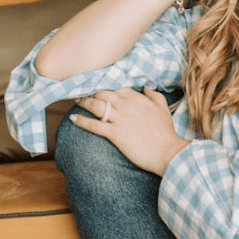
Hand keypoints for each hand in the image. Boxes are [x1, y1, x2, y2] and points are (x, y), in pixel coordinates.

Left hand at [71, 88, 189, 175]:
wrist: (166, 152)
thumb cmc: (166, 132)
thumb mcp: (163, 108)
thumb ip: (154, 95)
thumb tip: (145, 87)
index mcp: (138, 99)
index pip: (118, 89)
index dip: (108, 88)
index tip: (101, 90)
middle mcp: (126, 105)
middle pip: (104, 94)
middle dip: (92, 92)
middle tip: (83, 93)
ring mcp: (119, 119)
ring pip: (96, 106)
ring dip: (84, 102)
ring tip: (76, 101)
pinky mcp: (114, 133)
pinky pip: (93, 125)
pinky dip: (81, 121)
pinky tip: (72, 118)